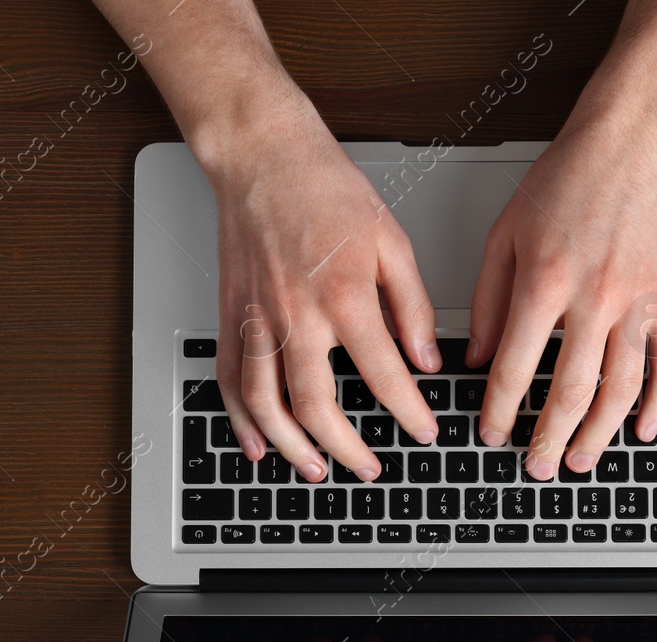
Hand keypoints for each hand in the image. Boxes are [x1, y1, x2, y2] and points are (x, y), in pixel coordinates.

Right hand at [211, 104, 441, 481]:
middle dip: (348, 449)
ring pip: (267, 405)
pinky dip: (240, 420)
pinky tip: (257, 444)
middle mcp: (296, 316)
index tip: (424, 431)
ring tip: (316, 470)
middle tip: (370, 467)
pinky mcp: (232, 316)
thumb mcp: (392, 241)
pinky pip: (229, 381)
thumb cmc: (325, 188)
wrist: (263, 156)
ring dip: (292, 447)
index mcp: (344, 298)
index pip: (384, 377)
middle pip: (318, 408)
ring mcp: (257, 320)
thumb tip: (427, 359)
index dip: (409, 413)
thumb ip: (412, 306)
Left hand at [468, 120, 656, 479]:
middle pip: (571, 391)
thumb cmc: (565, 182)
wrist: (630, 145)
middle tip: (538, 467)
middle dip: (549, 438)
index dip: (498, 410)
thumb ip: (488, 302)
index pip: (515, 368)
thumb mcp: (504, 236)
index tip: (490, 434)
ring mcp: (638, 300)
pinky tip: (642, 430)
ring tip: (580, 459)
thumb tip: (476, 361)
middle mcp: (594, 296)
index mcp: (545, 282)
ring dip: (599, 434)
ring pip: (621, 388)